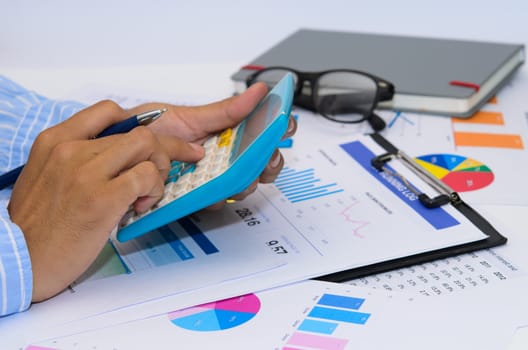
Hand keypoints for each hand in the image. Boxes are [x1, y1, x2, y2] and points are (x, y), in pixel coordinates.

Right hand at [8, 101, 202, 301]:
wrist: (20, 262)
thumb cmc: (37, 226)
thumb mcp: (44, 177)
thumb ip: (75, 159)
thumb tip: (112, 154)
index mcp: (55, 141)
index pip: (109, 111)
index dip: (139, 125)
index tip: (149, 145)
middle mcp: (70, 149)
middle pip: (138, 132)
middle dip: (163, 151)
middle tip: (163, 172)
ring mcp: (87, 172)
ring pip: (148, 146)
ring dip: (160, 168)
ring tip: (149, 192)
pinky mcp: (103, 198)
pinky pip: (147, 176)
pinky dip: (154, 189)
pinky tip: (141, 206)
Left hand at [129, 82, 296, 207]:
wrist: (118, 154)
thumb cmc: (149, 130)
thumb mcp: (186, 117)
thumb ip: (225, 111)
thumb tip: (259, 91)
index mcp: (225, 131)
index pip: (264, 129)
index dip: (279, 128)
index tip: (285, 126)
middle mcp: (224, 154)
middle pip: (262, 161)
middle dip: (269, 161)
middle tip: (263, 159)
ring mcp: (213, 177)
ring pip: (245, 183)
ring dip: (245, 182)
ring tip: (229, 175)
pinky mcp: (199, 197)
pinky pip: (218, 201)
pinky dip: (217, 197)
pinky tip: (208, 191)